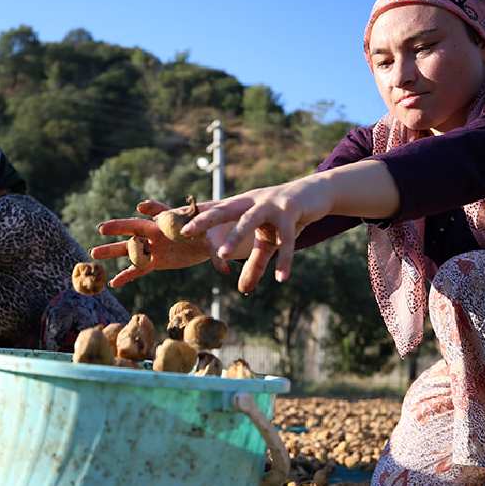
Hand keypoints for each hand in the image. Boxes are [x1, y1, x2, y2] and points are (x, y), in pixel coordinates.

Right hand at [90, 199, 230, 287]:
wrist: (209, 243)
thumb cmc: (213, 237)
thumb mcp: (216, 243)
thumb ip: (216, 254)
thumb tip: (225, 268)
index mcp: (172, 223)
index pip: (160, 214)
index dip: (152, 209)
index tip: (140, 206)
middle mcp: (158, 233)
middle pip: (135, 229)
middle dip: (119, 228)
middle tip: (101, 228)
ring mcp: (154, 247)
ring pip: (130, 250)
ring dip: (113, 252)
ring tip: (94, 254)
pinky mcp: (156, 262)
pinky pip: (138, 270)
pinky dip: (126, 276)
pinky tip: (113, 283)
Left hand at [180, 180, 326, 292]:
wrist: (316, 194)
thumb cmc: (284, 217)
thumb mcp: (267, 242)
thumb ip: (254, 265)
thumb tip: (243, 291)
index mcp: (240, 205)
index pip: (213, 211)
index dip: (192, 218)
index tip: (169, 223)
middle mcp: (252, 202)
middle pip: (224, 210)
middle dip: (204, 220)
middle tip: (185, 232)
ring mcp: (271, 204)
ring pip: (249, 221)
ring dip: (235, 237)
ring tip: (222, 255)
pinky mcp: (291, 211)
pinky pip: (285, 239)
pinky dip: (283, 259)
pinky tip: (281, 278)